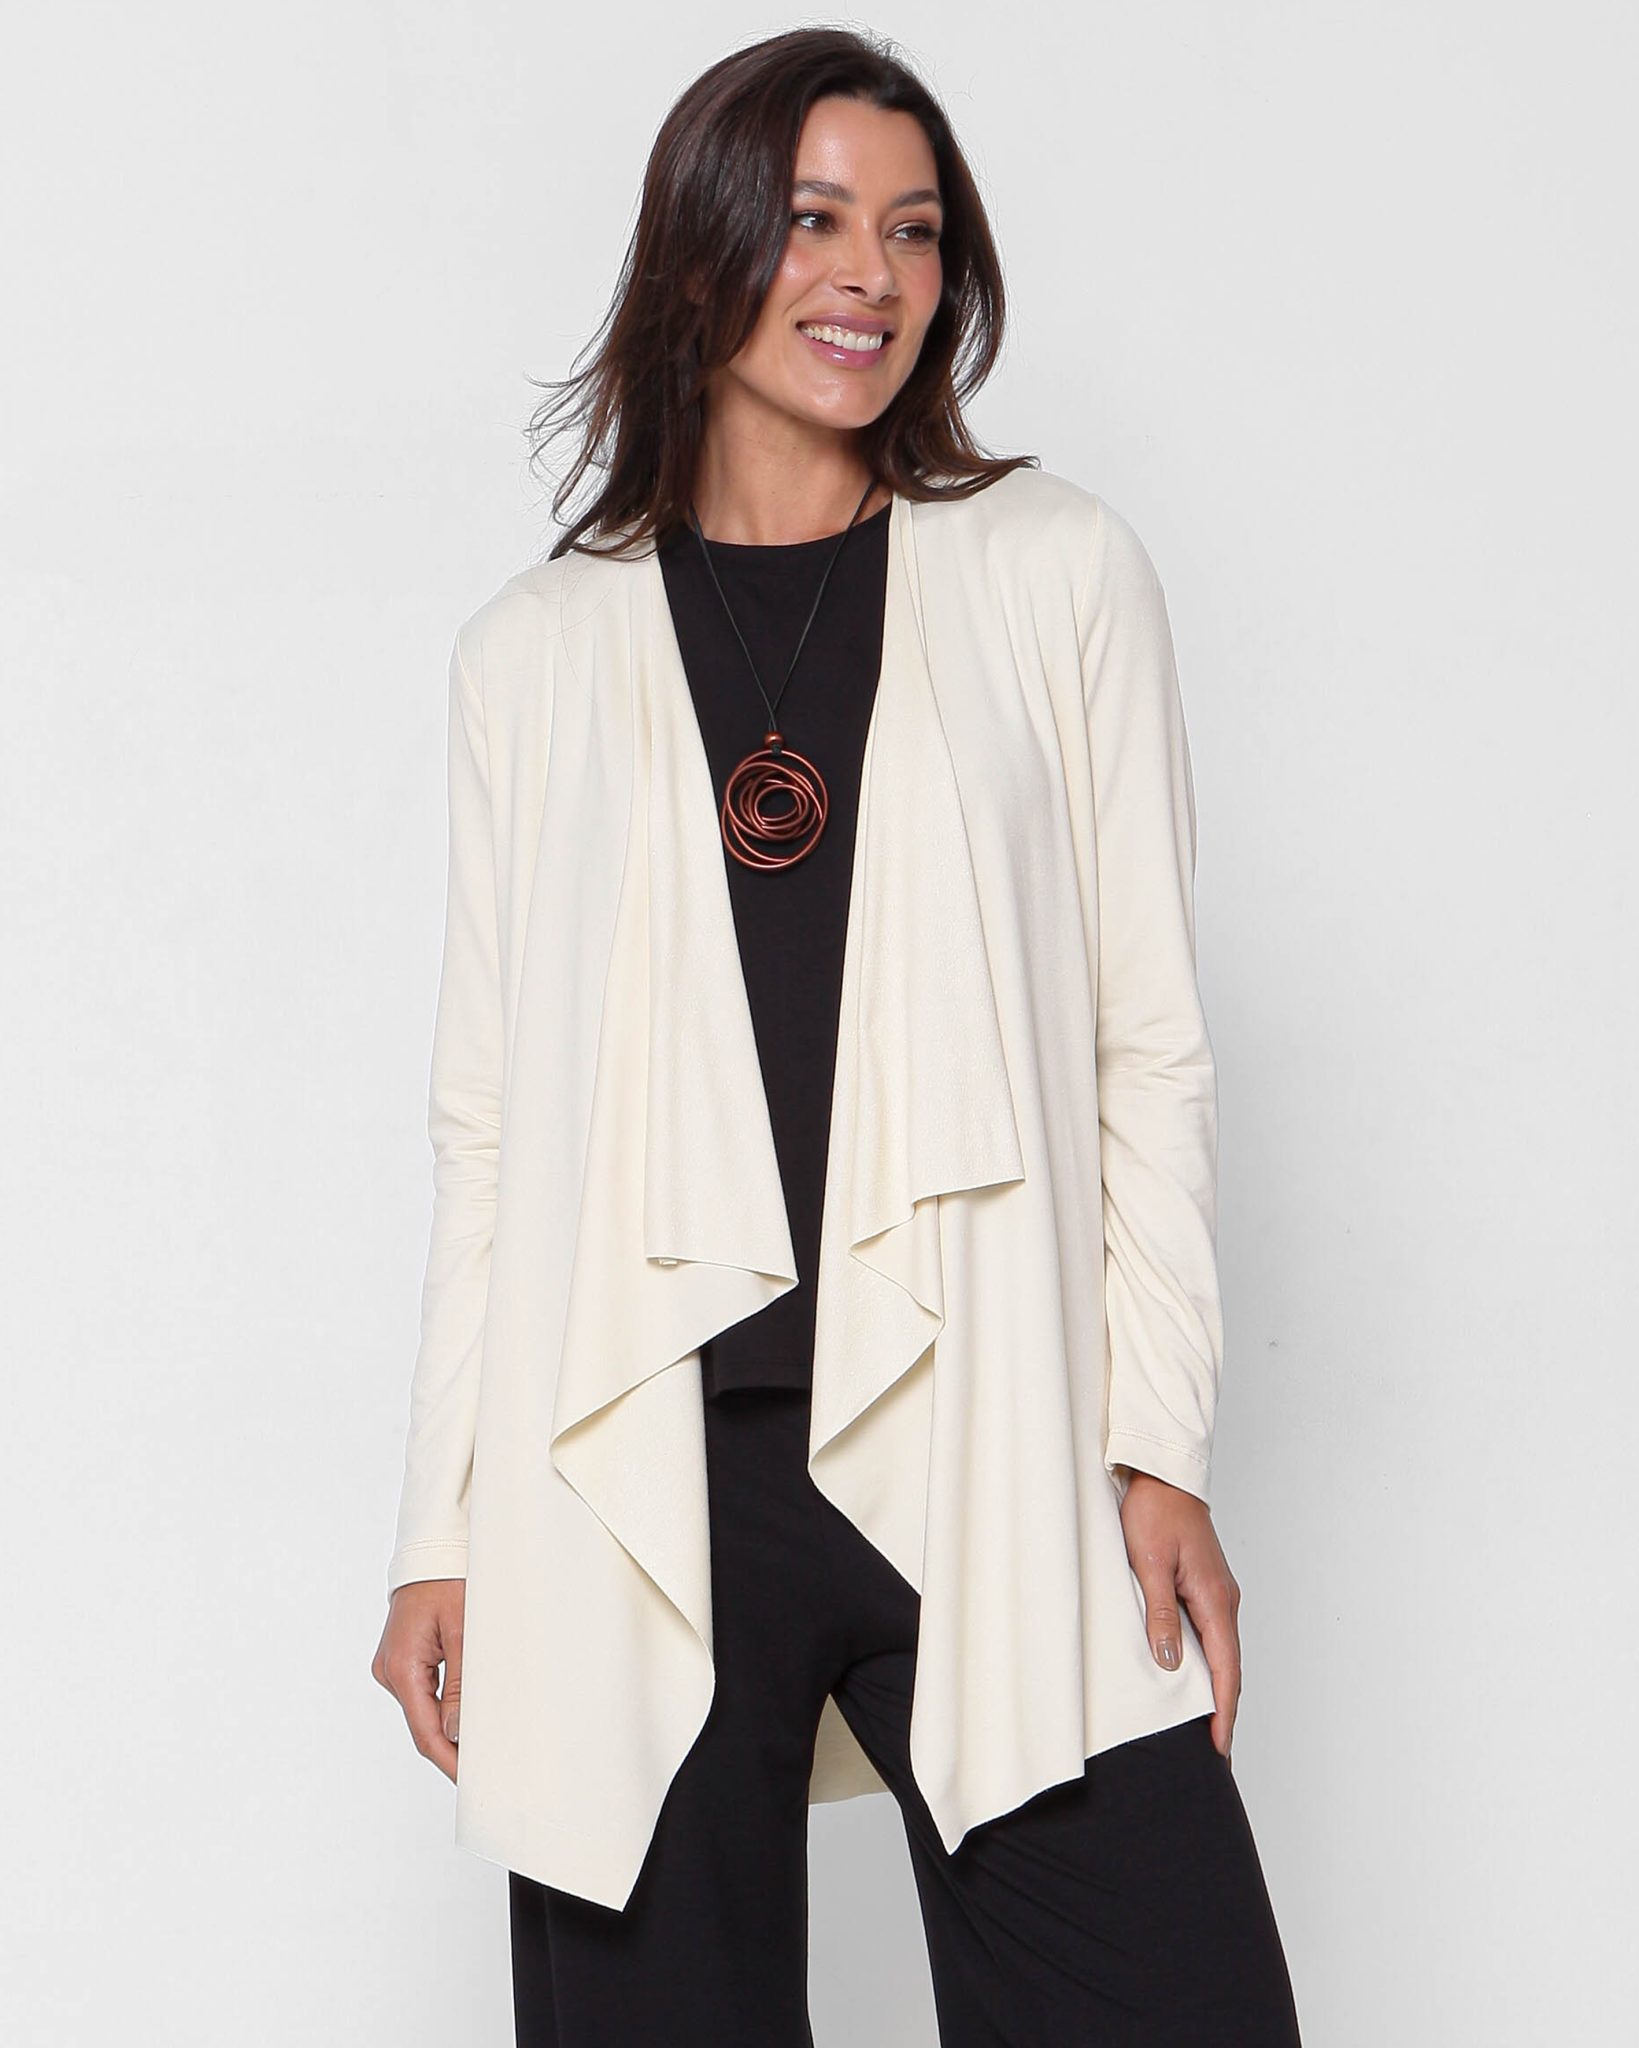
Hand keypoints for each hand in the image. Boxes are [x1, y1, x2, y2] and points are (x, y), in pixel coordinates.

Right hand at [371, 1579, 465, 1782]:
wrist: (433, 1550)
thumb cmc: (449, 1580)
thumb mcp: (464, 1632)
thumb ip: (460, 1685)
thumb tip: (454, 1733)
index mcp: (402, 1667)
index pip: (425, 1732)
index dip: (449, 1761)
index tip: (470, 1781)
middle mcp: (390, 1671)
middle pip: (422, 1724)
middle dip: (451, 1748)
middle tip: (482, 1769)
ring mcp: (393, 1665)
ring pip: (423, 1710)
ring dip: (448, 1727)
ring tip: (479, 1746)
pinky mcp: (402, 1658)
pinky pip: (423, 1692)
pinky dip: (443, 1706)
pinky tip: (464, 1716)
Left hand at [1115, 1467, 1241, 1763]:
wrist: (1163, 1475)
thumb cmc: (1155, 1511)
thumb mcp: (1149, 1562)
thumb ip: (1161, 1613)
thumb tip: (1170, 1662)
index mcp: (1215, 1599)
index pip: (1226, 1670)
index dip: (1224, 1712)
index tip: (1221, 1749)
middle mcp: (1224, 1600)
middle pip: (1230, 1667)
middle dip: (1225, 1711)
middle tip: (1216, 1752)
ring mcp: (1217, 1593)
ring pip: (1221, 1652)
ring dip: (1217, 1688)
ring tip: (1206, 1726)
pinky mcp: (1204, 1586)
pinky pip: (1211, 1634)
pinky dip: (1208, 1663)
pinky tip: (1194, 1678)